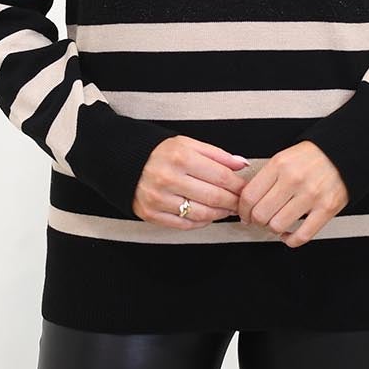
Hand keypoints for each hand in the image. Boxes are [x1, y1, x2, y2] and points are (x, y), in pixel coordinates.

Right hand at [132, 135, 250, 226]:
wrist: (123, 161)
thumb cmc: (159, 153)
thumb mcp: (188, 144)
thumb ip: (216, 154)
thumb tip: (241, 164)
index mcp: (180, 157)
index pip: (221, 177)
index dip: (239, 186)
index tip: (245, 189)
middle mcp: (168, 179)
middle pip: (214, 197)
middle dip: (233, 202)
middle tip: (241, 202)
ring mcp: (158, 199)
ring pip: (201, 214)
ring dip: (220, 214)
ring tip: (226, 209)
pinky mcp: (151, 214)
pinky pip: (184, 224)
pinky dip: (201, 222)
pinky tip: (207, 215)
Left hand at [235, 141, 348, 247]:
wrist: (345, 152)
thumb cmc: (314, 157)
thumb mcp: (284, 158)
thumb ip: (266, 177)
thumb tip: (246, 200)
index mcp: (280, 164)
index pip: (249, 196)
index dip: (242, 210)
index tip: (244, 213)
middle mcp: (294, 179)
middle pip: (261, 214)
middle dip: (256, 221)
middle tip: (259, 219)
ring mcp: (311, 195)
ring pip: (278, 226)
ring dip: (273, 229)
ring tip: (276, 223)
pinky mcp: (326, 209)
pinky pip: (302, 235)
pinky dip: (291, 240)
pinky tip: (289, 234)